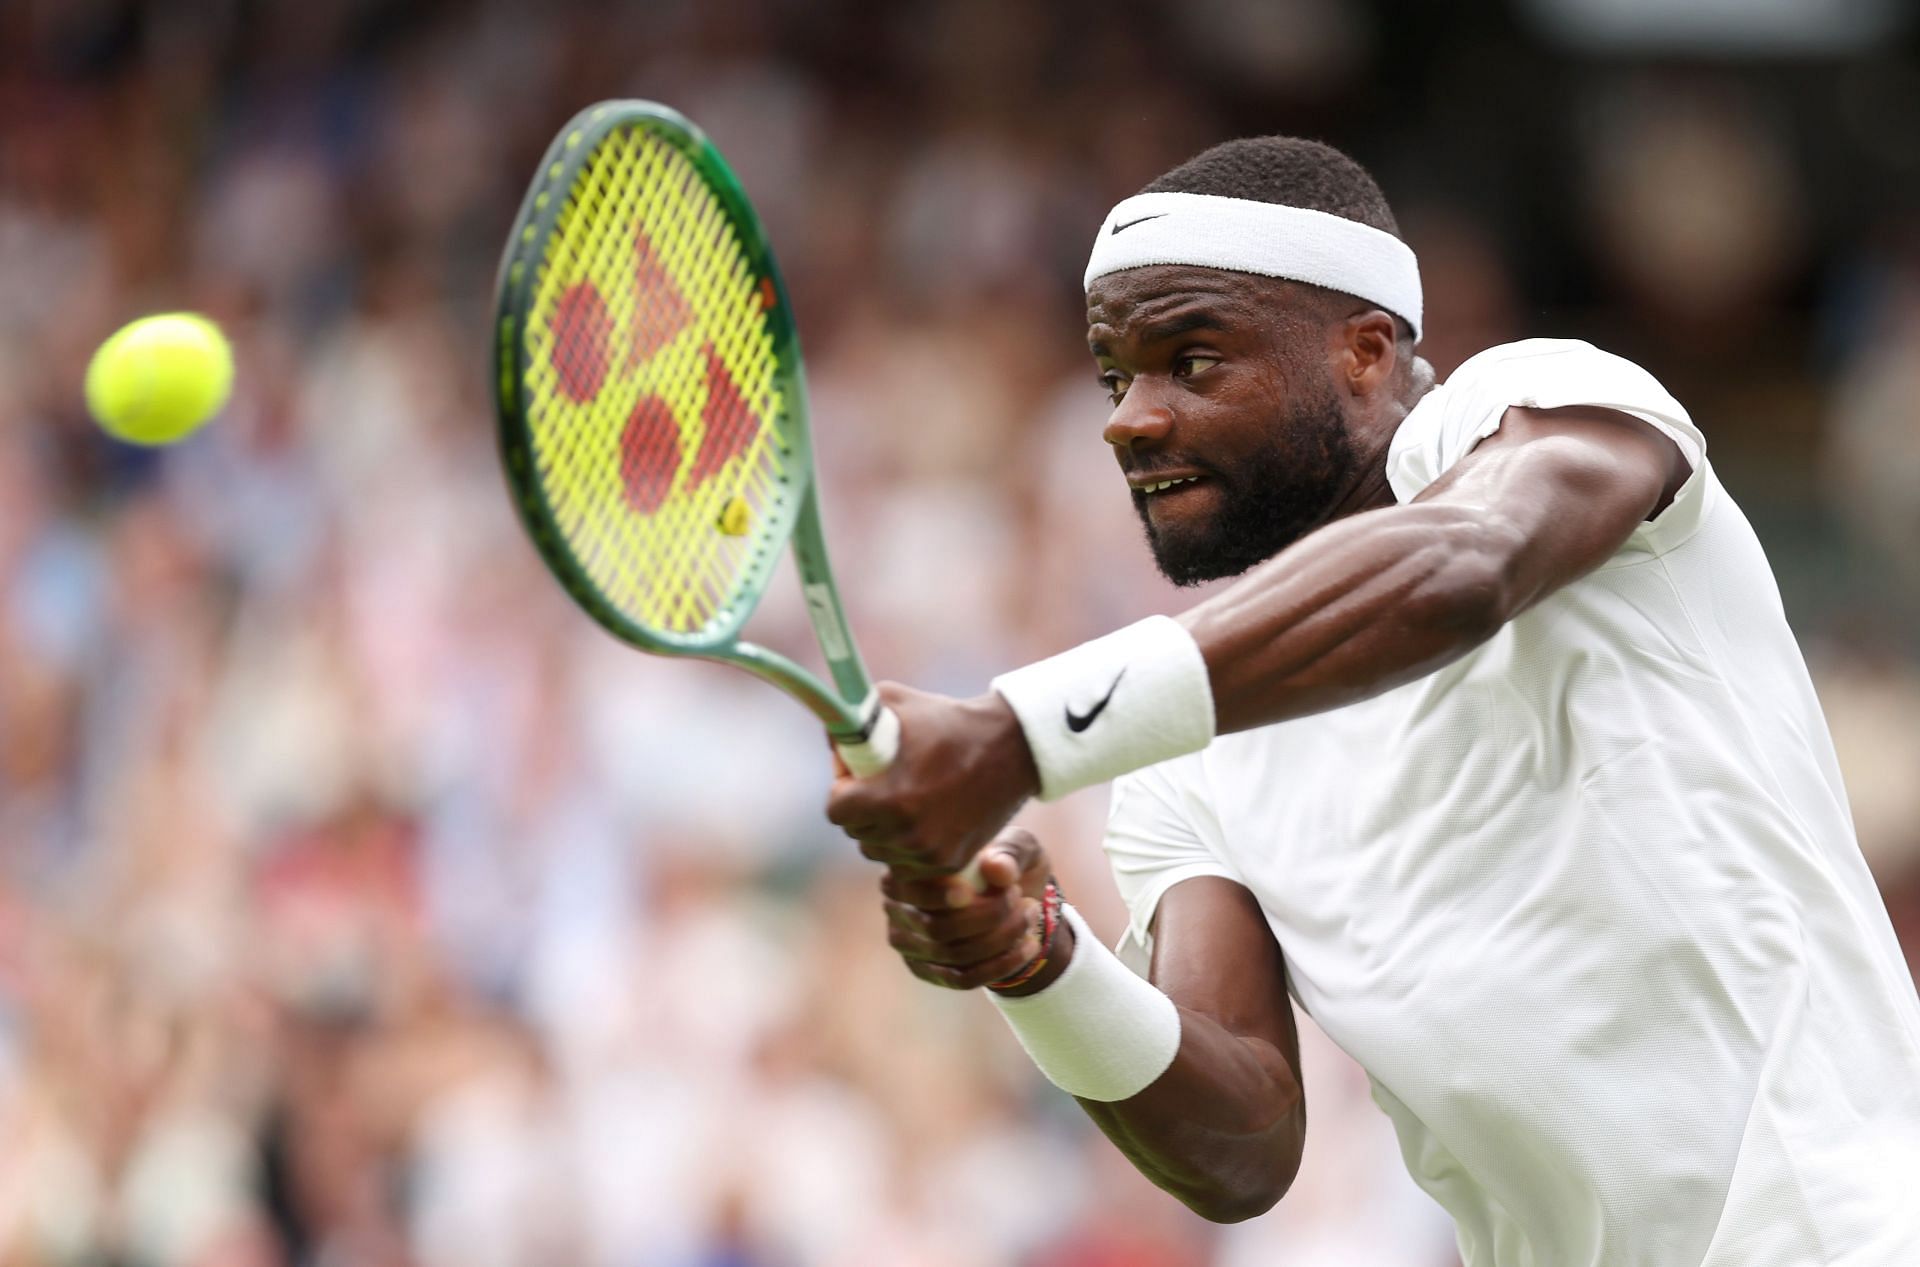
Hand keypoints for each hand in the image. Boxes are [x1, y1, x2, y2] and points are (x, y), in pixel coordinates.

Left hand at [827, 682, 1039, 877]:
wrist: (1009, 747)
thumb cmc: (946, 720)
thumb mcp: (892, 703)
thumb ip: (849, 722)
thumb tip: (829, 742)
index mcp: (888, 798)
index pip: (836, 811)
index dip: (842, 790)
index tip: (858, 776)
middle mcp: (907, 833)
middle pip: (857, 833)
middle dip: (862, 810)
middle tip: (883, 784)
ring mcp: (930, 852)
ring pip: (882, 851)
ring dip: (885, 830)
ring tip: (906, 799)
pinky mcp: (951, 861)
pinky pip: (910, 862)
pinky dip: (911, 845)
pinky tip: (926, 816)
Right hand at [880, 827, 1068, 991]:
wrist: (1016, 898)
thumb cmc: (1008, 862)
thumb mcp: (1018, 846)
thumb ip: (1009, 852)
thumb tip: (995, 870)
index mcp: (906, 870)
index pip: (910, 889)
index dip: (936, 895)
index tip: (971, 892)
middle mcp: (897, 908)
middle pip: (934, 927)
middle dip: (987, 917)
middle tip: (1022, 899)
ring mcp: (909, 944)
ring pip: (953, 955)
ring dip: (1001, 939)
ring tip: (1031, 915)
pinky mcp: (928, 971)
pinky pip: (962, 978)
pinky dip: (1001, 965)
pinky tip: (1029, 945)